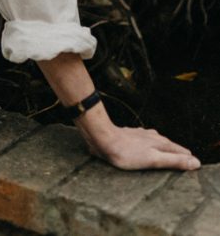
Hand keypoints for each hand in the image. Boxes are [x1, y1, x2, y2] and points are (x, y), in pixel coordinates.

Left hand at [80, 122, 200, 170]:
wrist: (104, 139)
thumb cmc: (128, 153)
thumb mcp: (154, 160)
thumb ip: (174, 160)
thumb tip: (195, 162)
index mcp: (160, 142)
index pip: (180, 151)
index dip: (187, 159)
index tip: (194, 165)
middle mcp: (153, 136)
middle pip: (170, 145)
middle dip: (177, 153)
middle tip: (184, 161)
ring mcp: (142, 134)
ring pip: (158, 141)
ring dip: (164, 148)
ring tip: (168, 153)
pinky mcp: (132, 135)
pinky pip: (146, 141)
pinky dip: (151, 145)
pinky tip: (146, 146)